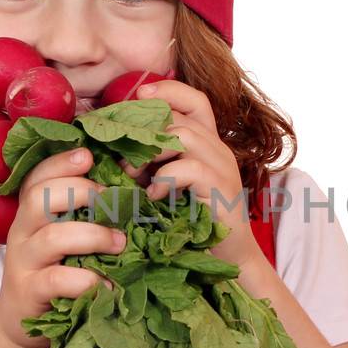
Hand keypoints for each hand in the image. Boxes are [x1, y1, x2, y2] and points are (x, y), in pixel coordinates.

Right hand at [0, 147, 126, 347]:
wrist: (24, 325)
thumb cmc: (56, 271)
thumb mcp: (65, 238)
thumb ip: (86, 213)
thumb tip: (130, 185)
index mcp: (31, 212)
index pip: (38, 177)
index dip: (61, 162)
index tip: (89, 157)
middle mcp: (22, 231)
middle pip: (40, 197)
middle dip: (82, 193)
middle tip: (117, 205)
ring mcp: (23, 262)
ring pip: (53, 237)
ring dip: (93, 236)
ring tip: (121, 244)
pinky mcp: (30, 292)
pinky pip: (57, 279)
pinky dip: (87, 280)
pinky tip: (108, 285)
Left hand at [135, 79, 261, 269]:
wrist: (230, 257)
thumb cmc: (195, 222)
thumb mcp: (172, 185)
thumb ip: (156, 164)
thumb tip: (117, 151)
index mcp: (208, 144)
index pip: (194, 100)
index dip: (168, 90)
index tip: (138, 94)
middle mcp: (218, 149)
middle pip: (179, 116)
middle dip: (142, 128)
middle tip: (118, 148)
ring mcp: (222, 168)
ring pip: (184, 136)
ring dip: (150, 152)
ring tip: (131, 173)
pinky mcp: (222, 190)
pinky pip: (190, 168)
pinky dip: (165, 178)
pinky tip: (153, 195)